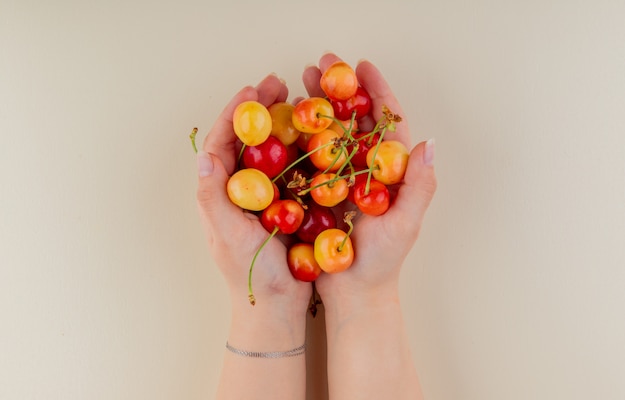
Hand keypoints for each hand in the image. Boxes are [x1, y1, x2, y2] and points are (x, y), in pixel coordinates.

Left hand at [196, 73, 311, 312]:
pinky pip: (291, 168)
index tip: (253, 90)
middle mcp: (238, 189)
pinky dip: (301, 147)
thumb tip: (204, 154)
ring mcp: (263, 195)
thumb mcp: (229, 235)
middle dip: (261, 109)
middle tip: (280, 83)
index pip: (222, 143)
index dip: (236, 114)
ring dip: (282, 122)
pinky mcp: (284, 203)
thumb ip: (214, 196)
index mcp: (218, 193)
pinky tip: (315, 133)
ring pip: (270, 149)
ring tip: (298, 99)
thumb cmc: (250, 274)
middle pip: (247, 138)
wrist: (277, 306)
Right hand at [302, 53, 436, 305]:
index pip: (386, 121)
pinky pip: (308, 157)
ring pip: (329, 133)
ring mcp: (341, 178)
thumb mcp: (405, 224)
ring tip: (300, 81)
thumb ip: (418, 186)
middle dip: (338, 89)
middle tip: (320, 64)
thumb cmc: (383, 261)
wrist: (353, 292)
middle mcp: (365, 168)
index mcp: (390, 170)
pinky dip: (299, 136)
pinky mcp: (318, 191)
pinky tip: (285, 119)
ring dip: (317, 105)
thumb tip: (429, 144)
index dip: (375, 90)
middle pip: (353, 119)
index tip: (361, 65)